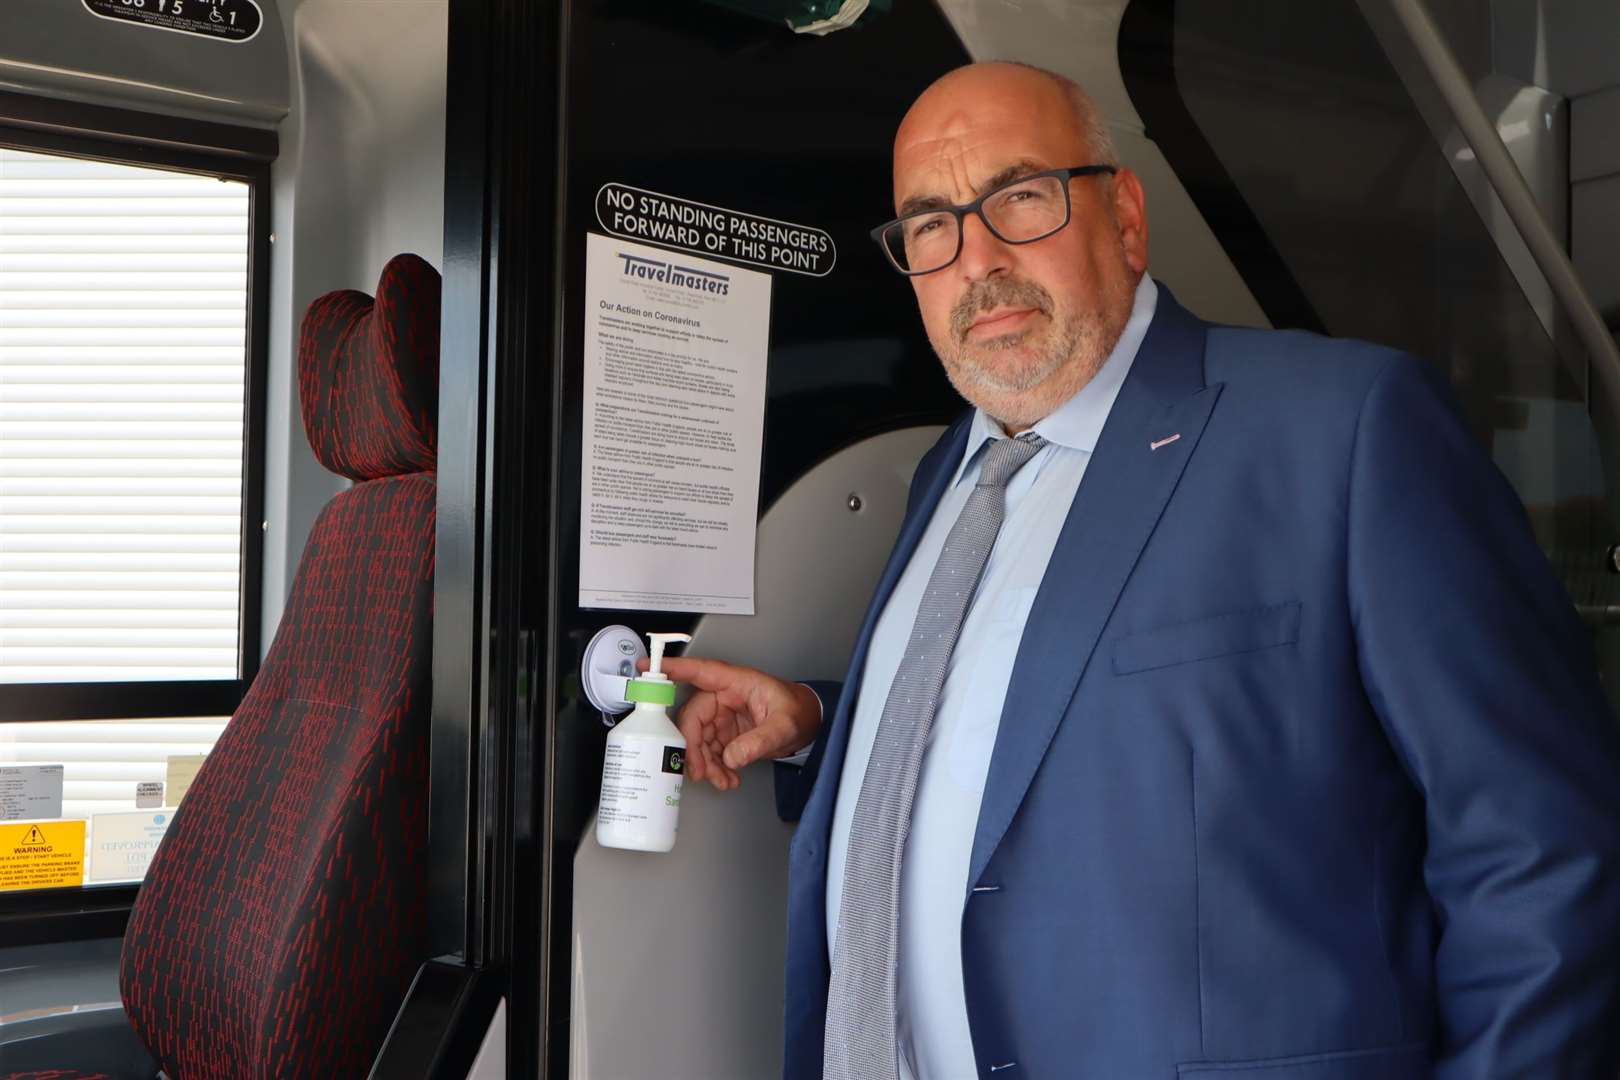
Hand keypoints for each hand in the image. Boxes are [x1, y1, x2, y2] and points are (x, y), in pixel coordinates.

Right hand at [643, 656, 821, 790]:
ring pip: (698, 738)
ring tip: (721, 780)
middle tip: (700, 771)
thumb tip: (733, 757)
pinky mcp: (725, 733)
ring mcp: (722, 716)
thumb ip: (759, 741)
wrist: (809, 724)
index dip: (672, 668)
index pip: (698, 671)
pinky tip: (727, 778)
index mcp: (735, 682)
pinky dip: (715, 767)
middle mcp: (724, 697)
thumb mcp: (784, 725)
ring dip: (705, 763)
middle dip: (692, 747)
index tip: (647, 667)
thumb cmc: (798, 711)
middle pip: (692, 717)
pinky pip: (709, 751)